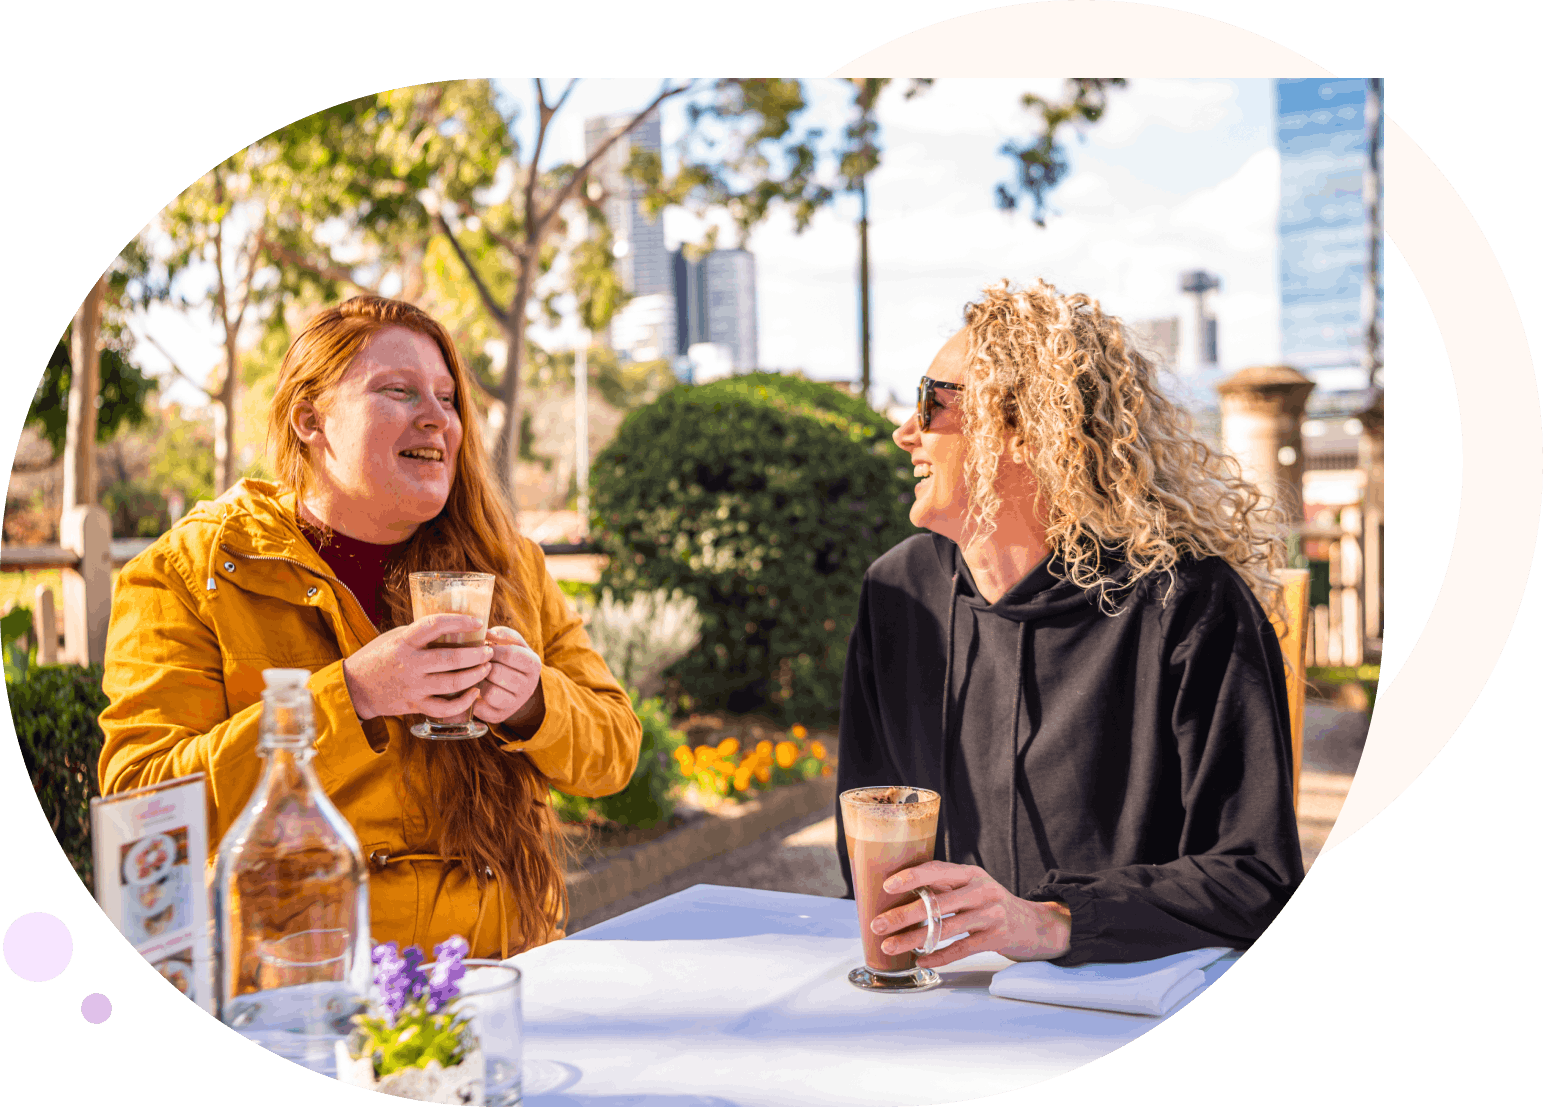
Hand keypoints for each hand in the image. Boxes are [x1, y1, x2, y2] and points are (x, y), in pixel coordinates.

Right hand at [342, 614, 492, 721]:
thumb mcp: (394, 637)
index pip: (435, 625)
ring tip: (487, 667)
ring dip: (475, 675)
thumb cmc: (377, 656)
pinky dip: (463, 702)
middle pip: (452, 658)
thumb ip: (419, 634)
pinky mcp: (414, 705)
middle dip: (477, 654)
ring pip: (453, 683)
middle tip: (489, 650)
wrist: (355, 688)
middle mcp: (410, 664)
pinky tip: (474, 693)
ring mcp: (413, 686)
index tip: (478, 622)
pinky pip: (444, 708)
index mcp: (404, 642)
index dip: (460, 621)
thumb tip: (451, 627)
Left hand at [470, 625, 544, 729]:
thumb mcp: (513, 643)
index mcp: (533, 664)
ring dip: (479, 682)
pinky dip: (473, 699)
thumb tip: (487, 634)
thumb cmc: (509, 660)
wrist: (514, 688)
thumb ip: (503, 634)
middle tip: (477, 662)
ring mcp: (515, 703)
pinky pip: (481, 708)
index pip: (509, 654)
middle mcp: (528, 686)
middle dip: (482, 666)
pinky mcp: (500, 716)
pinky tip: (473, 691)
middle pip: (497, 673)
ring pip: (489, 692)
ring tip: (477, 676)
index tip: (483, 648)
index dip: (491, 650)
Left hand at [869, 860, 1071, 967]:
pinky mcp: (997, 937)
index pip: (937, 869)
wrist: (1036, 926)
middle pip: (936, 902)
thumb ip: (945, 888)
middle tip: (877, 925)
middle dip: (903, 915)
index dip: (911, 877)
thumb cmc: (992, 906)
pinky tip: (922, 961)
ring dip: (913, 939)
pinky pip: (962, 948)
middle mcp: (981, 890)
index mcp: (970, 873)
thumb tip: (899, 896)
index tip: (887, 886)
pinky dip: (939, 956)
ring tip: (890, 947)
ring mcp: (990, 914)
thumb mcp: (973, 888)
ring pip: (945, 927)